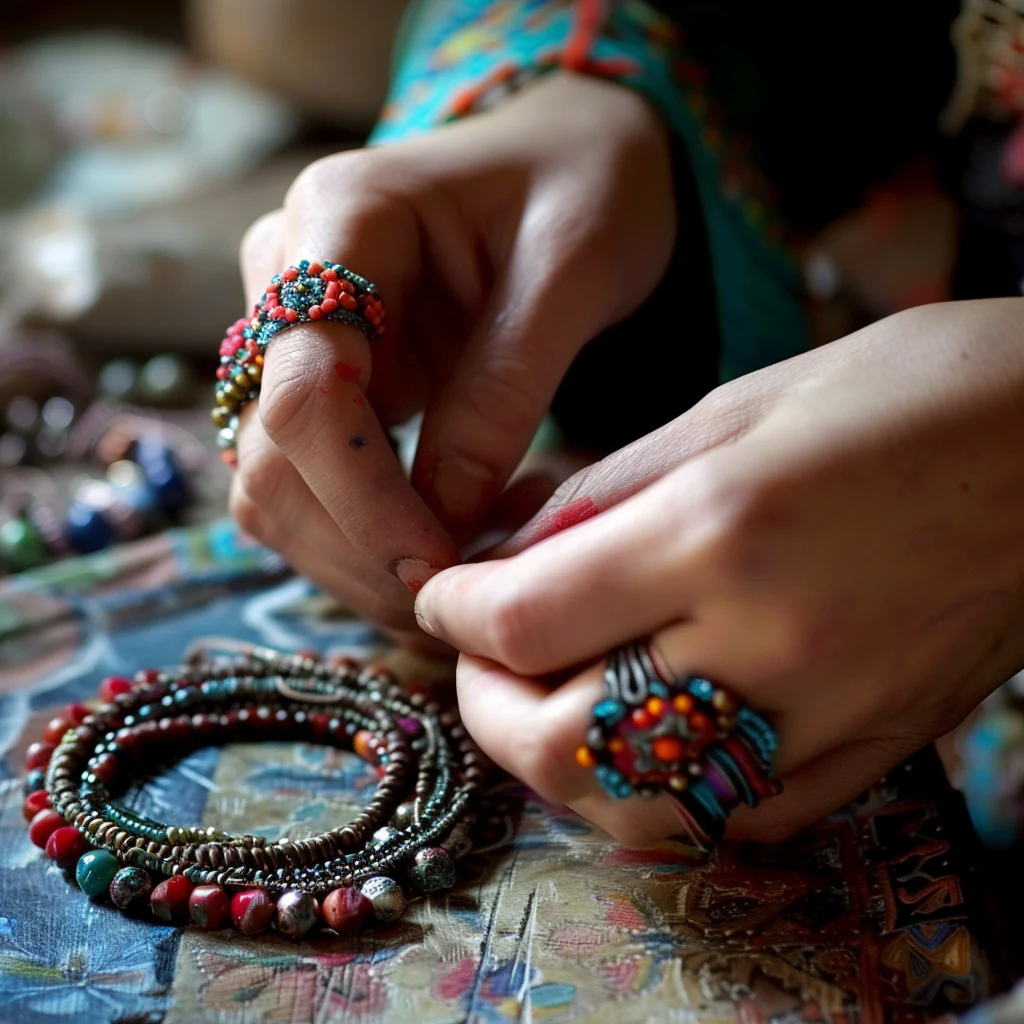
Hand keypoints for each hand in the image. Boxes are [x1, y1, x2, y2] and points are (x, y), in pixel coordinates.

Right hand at [229, 73, 674, 644]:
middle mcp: (285, 276)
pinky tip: (445, 545)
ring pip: (272, 486)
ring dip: (353, 559)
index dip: (363, 498)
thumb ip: (502, 391)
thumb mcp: (573, 272)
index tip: (440, 565)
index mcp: (340, 220)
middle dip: (357, 549)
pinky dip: (363, 539)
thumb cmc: (584, 189)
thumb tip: (440, 521)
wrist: (568, 159)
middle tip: (458, 601)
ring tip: (462, 576)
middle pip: (271, 456)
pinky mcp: (319, 380)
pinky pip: (308, 484)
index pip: (304, 392)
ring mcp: (290, 333)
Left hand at [415, 299, 1023, 843]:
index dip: (456, 613)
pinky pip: (731, 816)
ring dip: (557, 764)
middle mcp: (766, 640)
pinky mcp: (872, 750)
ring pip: (636, 806)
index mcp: (719, 528)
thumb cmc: (903, 391)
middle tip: (480, 657)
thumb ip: (606, 491)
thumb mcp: (734, 407)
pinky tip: (642, 737)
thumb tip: (510, 549)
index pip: (526, 619)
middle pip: (558, 741)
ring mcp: (825, 715)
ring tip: (545, 700)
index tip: (441, 594)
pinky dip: (655, 793)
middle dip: (486, 702)